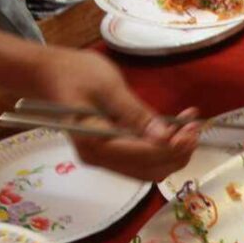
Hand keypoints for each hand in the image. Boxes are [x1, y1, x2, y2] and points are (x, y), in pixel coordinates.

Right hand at [35, 48, 198, 180]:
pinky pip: (142, 161)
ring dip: (174, 153)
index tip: (193, 128)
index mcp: (94, 143)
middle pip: (151, 169)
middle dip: (179, 152)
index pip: (144, 155)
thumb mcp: (108, 86)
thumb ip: (136, 113)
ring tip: (189, 128)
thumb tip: (164, 137)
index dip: (173, 146)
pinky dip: (163, 150)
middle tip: (195, 127)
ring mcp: (104, 159)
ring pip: (150, 169)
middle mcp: (99, 158)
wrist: (48, 74)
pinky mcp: (111, 154)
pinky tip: (175, 131)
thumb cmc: (74, 73)